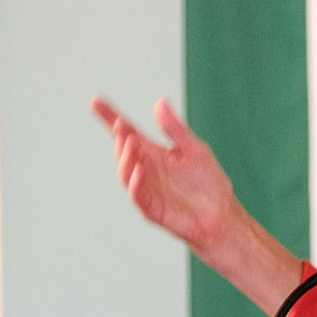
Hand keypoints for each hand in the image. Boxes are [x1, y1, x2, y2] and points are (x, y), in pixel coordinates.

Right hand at [90, 96, 303, 313]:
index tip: (95, 101)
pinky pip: (139, 197)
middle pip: (124, 151)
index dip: (110, 117)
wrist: (221, 215)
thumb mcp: (193, 148)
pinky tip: (139, 170)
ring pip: (126, 174)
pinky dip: (136, 184)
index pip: (127, 133)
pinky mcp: (152, 210)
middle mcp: (145, 170)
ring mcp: (147, 190)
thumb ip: (175, 128)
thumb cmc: (207, 183)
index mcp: (152, 153)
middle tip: (121, 125)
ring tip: (131, 143)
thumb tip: (160, 102)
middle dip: (121, 138)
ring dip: (126, 158)